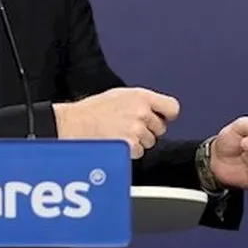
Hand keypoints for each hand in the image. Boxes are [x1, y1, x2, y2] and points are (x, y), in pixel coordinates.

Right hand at [54, 87, 179, 157]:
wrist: (75, 124)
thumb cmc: (92, 110)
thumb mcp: (120, 95)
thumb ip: (141, 101)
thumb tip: (156, 109)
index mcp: (141, 96)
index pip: (172, 108)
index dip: (167, 115)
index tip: (163, 118)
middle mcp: (142, 112)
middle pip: (161, 128)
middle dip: (149, 130)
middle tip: (130, 127)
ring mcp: (137, 130)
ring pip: (150, 142)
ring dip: (139, 141)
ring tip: (120, 133)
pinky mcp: (130, 145)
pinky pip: (139, 152)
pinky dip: (130, 151)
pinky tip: (117, 142)